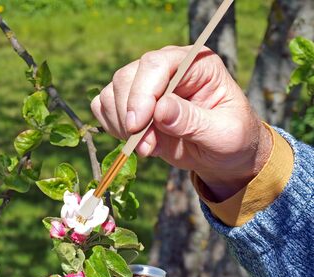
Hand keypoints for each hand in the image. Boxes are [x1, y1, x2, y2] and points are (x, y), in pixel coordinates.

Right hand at [91, 46, 271, 200]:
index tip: (138, 126)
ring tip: (147, 148)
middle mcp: (168, 69)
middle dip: (130, 116)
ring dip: (121, 126)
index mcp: (196, 65)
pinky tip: (136, 141)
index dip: (142, 94)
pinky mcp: (132, 105)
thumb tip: (159, 110)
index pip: (156, 64)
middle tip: (146, 147)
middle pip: (127, 77)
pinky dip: (112, 127)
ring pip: (111, 93)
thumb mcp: (223, 134)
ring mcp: (147, 86)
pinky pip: (104, 108)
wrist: (220, 155)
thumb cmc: (231, 139)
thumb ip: (192, 121)